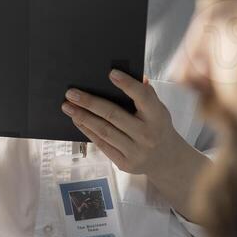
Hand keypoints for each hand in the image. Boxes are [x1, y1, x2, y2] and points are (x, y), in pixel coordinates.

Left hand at [61, 70, 186, 177]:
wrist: (168, 159)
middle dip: (90, 103)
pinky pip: (102, 145)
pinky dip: (88, 131)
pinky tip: (77, 121)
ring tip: (68, 106)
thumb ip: (145, 93)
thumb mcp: (159, 109)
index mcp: (157, 116)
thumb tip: (129, 74)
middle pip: (113, 115)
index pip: (143, 97)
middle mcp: (147, 134)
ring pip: (104, 131)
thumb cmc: (158, 126)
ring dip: (83, 117)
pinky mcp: (125, 163)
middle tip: (71, 93)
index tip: (111, 73)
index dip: (127, 84)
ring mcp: (136, 151)